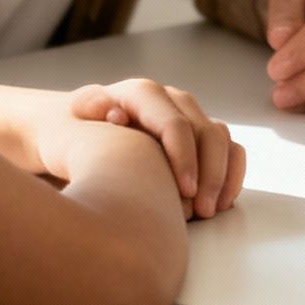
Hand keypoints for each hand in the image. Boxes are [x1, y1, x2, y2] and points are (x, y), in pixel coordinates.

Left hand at [63, 78, 245, 218]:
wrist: (77, 131)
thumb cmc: (73, 130)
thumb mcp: (74, 119)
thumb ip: (89, 108)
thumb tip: (111, 110)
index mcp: (143, 93)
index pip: (176, 124)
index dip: (185, 159)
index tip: (184, 193)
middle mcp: (172, 101)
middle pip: (208, 132)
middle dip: (210, 174)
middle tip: (202, 212)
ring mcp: (189, 117)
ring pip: (223, 140)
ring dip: (222, 177)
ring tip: (210, 211)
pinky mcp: (200, 137)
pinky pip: (231, 150)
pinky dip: (232, 175)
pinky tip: (222, 203)